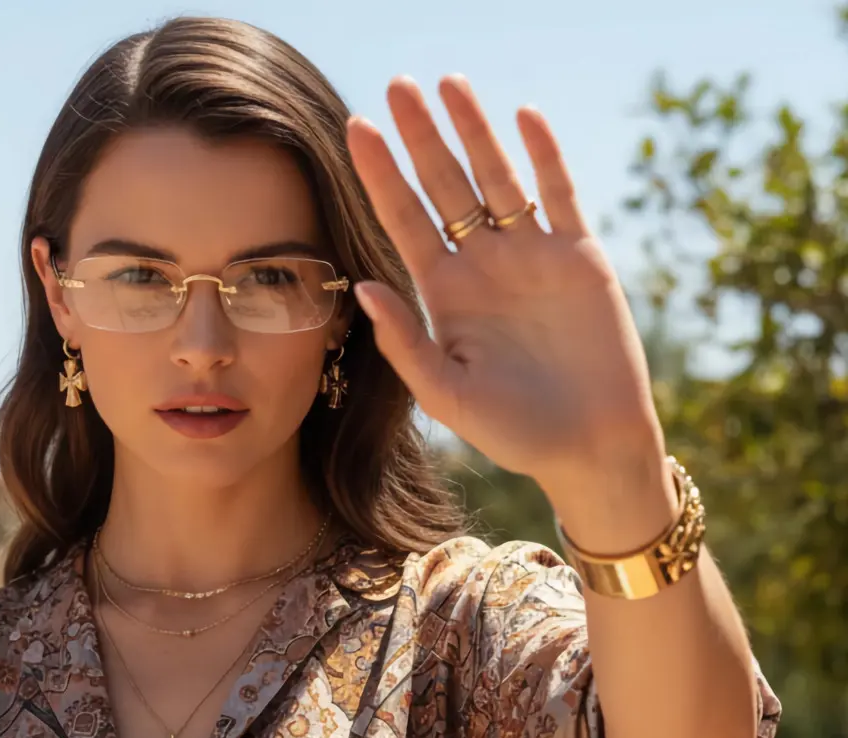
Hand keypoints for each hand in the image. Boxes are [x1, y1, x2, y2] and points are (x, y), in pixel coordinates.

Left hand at [346, 76, 665, 498]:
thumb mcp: (446, 392)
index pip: (405, 221)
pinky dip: (544, 157)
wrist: (589, 446)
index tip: (356, 129)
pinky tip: (523, 116)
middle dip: (421, 137)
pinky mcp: (579, 257)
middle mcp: (482, 266)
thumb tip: (361, 285)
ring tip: (449, 83)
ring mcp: (531, 256)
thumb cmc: (513, 431)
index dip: (381, 176)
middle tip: (396, 86)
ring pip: (498, 178)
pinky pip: (559, 195)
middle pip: (445, 187)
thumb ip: (405, 342)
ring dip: (475, 131)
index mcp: (444, 295)